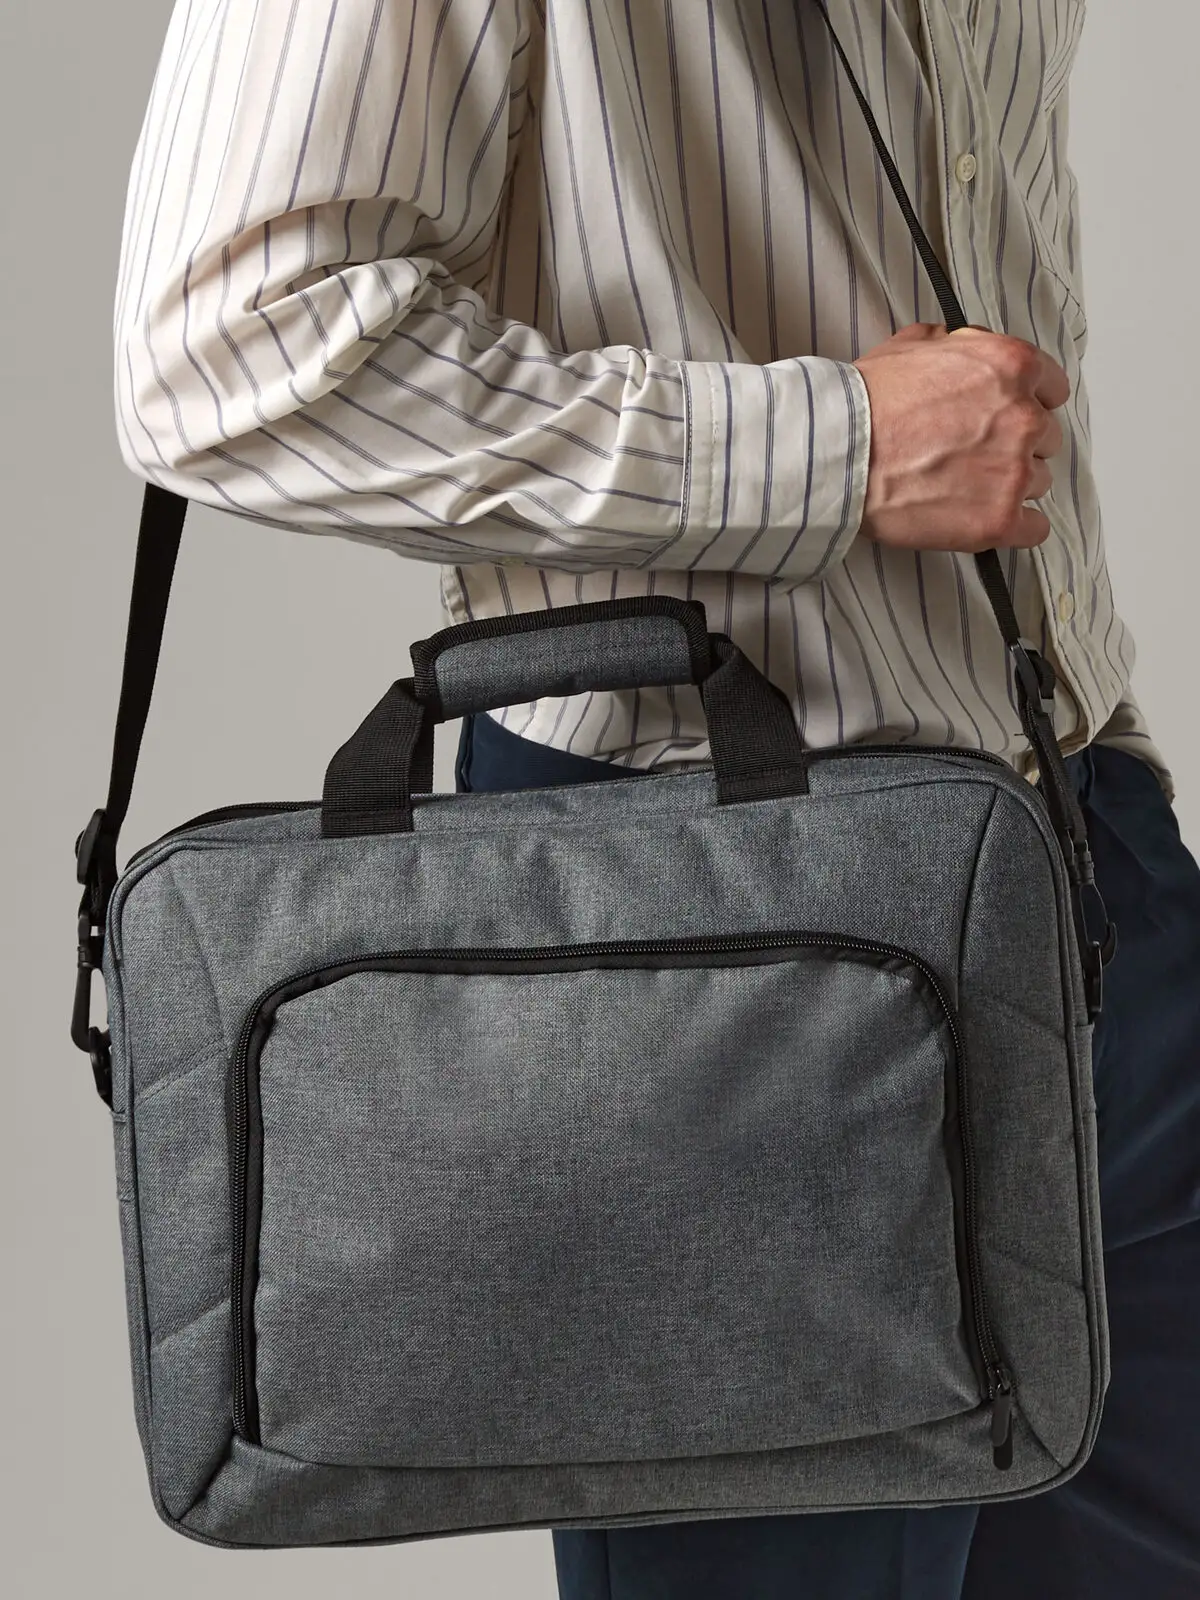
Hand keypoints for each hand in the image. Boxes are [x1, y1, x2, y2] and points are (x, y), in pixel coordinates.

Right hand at [852, 323, 1069, 551]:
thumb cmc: (866, 402)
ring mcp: (1015, 472)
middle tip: (974, 454)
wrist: (838, 453)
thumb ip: (955, 345)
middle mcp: (1023, 417)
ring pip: (1038, 482)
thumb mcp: (911, 345)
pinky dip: (1015, 527)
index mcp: (1011, 366)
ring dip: (1009, 485)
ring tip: (965, 489)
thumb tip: (962, 348)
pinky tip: (985, 520)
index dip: (1027, 403)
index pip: (1053, 389)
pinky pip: (1035, 528)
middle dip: (1016, 445)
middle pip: (1046, 439)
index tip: (1005, 417)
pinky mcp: (1000, 520)